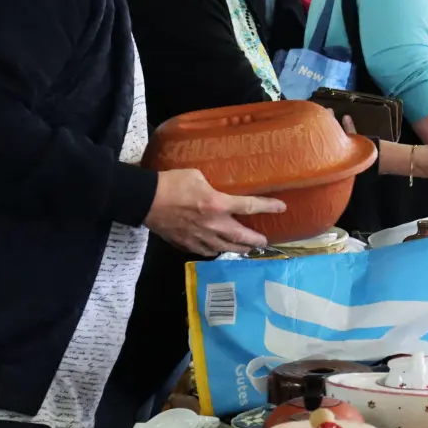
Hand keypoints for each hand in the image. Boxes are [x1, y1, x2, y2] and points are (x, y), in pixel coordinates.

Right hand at [144, 169, 284, 256]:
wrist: (145, 200)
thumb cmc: (171, 183)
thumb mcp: (197, 175)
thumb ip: (212, 186)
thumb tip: (216, 191)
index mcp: (218, 205)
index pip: (249, 206)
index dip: (268, 207)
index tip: (281, 208)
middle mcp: (213, 225)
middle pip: (241, 237)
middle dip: (255, 240)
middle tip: (264, 242)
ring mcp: (200, 238)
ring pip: (224, 248)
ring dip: (238, 249)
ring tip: (246, 249)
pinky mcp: (186, 243)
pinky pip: (206, 251)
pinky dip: (215, 251)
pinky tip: (218, 250)